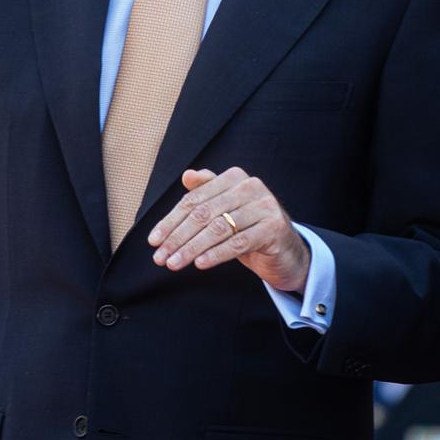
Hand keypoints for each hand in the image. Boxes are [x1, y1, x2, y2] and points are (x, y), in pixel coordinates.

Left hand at [148, 168, 310, 294]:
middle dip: (177, 238)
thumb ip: (206, 192)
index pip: (194, 200)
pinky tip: (200, 264)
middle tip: (159, 257)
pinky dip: (216, 254)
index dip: (170, 221)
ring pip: (218, 229)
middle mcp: (251, 186)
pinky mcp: (274, 228)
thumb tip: (187, 175)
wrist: (286, 250)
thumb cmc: (249, 229)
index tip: (153, 241)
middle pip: (204, 214)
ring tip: (174, 263)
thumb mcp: (225, 210)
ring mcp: (265, 206)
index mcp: (234, 177)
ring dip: (192, 249)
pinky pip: (239, 242)